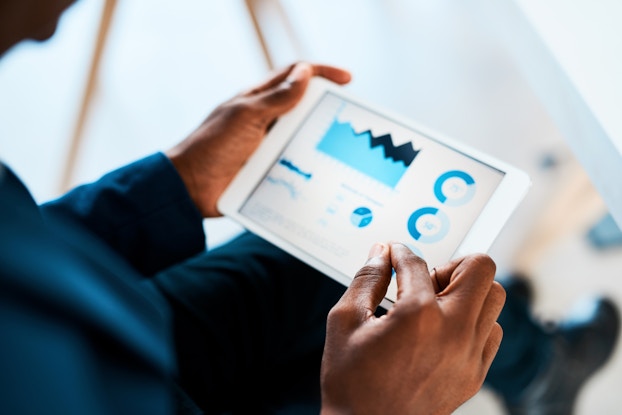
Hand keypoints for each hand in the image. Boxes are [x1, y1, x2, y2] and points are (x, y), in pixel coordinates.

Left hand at [166, 62, 350, 216]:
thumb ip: (276, 99)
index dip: (321, 73)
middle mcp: (266, 121)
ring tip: (345, 148)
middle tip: (351, 118)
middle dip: (328, 108)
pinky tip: (326, 172)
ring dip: (321, 140)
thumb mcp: (246, 117)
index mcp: (258, 101)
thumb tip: (305, 73)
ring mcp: (268, 146)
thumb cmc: (212, 146)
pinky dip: (311, 166)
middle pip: (304, 107)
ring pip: (303, 138)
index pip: (294, 76)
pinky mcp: (269, 170)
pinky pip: (295, 165)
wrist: (191, 188)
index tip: (347, 80)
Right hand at [320, 243, 504, 414]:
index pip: (417, 262)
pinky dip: (474, 322)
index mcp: (418, 315)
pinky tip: (445, 330)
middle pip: (480, 268)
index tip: (393, 254)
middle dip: (450, 264)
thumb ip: (366, 280)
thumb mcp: (344, 322)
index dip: (400, 252)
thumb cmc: (352, 383)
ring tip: (436, 306)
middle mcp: (453, 331)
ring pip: (494, 299)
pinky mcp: (474, 375)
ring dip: (467, 292)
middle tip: (425, 280)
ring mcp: (469, 355)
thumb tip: (381, 253)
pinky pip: (493, 333)